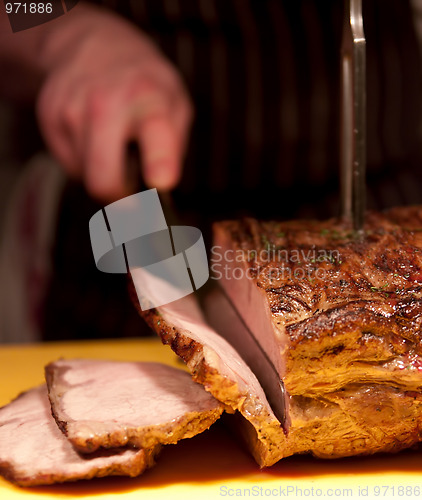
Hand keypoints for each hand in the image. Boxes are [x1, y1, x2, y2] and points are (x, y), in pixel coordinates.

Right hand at [36, 6, 192, 200]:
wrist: (96, 45)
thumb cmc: (144, 85)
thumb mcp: (176, 107)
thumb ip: (174, 150)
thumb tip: (161, 194)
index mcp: (150, 99)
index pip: (155, 136)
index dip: (160, 164)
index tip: (162, 182)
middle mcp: (107, 102)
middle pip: (103, 180)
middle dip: (120, 200)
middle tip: (132, 195)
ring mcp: (72, 108)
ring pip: (85, 176)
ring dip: (102, 172)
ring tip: (113, 144)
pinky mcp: (49, 115)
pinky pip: (69, 163)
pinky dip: (84, 160)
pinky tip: (94, 136)